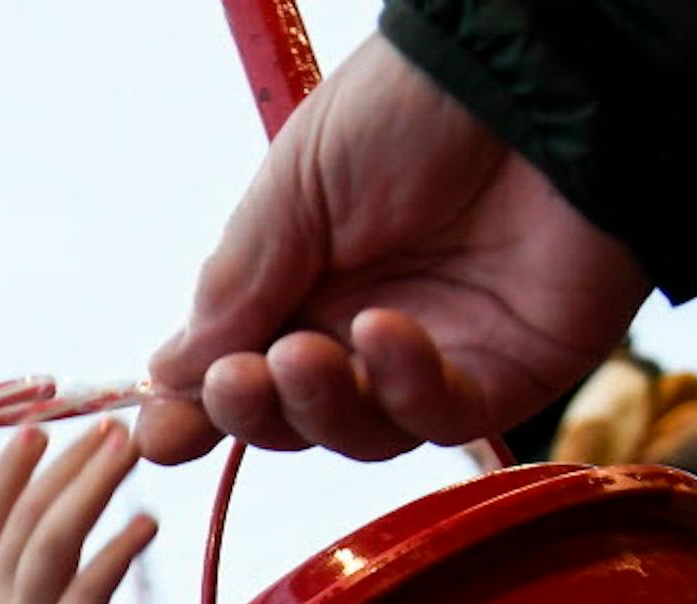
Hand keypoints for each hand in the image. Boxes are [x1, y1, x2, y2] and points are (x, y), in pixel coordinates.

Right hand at [0, 420, 155, 603]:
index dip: (5, 477)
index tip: (32, 433)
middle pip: (24, 523)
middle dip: (63, 468)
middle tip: (102, 423)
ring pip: (51, 544)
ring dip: (90, 489)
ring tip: (126, 448)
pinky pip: (86, 595)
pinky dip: (115, 553)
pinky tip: (145, 522)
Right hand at [137, 34, 650, 463]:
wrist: (535, 76)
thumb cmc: (414, 106)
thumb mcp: (295, 186)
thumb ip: (237, 285)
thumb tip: (168, 375)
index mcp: (304, 285)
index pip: (240, 375)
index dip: (197, 413)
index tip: (161, 434)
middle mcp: (363, 331)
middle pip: (293, 420)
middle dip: (252, 411)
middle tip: (235, 380)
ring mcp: (436, 359)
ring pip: (360, 433)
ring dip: (318, 403)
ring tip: (301, 353)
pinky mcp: (508, 373)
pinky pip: (440, 414)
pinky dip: (402, 386)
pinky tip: (383, 330)